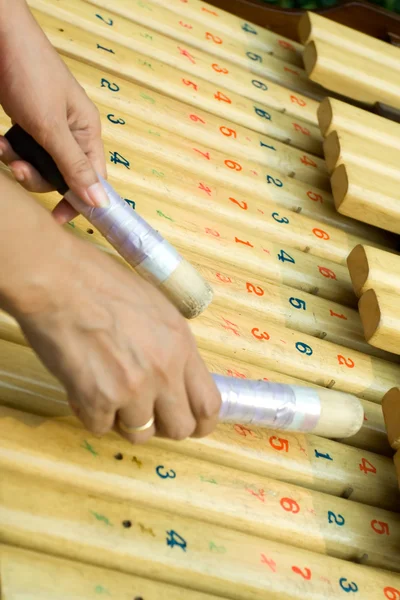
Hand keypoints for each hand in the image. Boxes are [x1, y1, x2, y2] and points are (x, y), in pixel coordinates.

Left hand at [0, 0, 107, 221]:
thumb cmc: (29, 73)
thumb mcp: (51, 127)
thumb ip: (74, 166)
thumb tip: (100, 202)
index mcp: (87, 131)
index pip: (93, 178)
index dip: (79, 200)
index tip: (59, 217)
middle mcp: (71, 132)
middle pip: (62, 176)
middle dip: (37, 177)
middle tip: (18, 169)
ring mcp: (48, 127)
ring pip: (39, 165)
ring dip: (19, 162)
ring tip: (4, 147)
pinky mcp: (27, 122)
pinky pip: (23, 150)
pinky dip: (9, 149)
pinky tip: (0, 140)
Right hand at [12, 231, 220, 442]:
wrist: (58, 280)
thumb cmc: (101, 283)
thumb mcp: (155, 308)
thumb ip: (169, 345)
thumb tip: (172, 375)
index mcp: (181, 345)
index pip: (208, 403)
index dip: (201, 422)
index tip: (192, 425)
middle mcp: (164, 371)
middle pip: (180, 428)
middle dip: (162, 427)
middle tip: (144, 414)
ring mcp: (132, 389)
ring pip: (139, 434)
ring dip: (123, 420)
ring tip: (107, 393)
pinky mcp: (98, 399)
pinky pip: (99, 427)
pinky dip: (90, 413)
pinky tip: (81, 386)